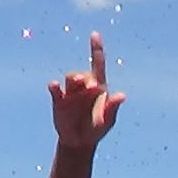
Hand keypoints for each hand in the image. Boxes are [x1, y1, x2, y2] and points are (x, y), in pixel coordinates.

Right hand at [48, 32, 125, 150]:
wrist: (80, 142)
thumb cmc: (97, 129)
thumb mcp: (107, 121)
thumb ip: (113, 108)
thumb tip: (122, 96)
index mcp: (98, 87)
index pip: (98, 64)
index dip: (96, 49)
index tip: (95, 34)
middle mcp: (83, 87)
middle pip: (83, 74)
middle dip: (86, 78)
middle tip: (92, 87)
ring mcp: (70, 93)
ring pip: (70, 78)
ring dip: (74, 79)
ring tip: (78, 84)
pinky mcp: (59, 101)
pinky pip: (56, 90)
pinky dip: (54, 87)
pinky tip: (54, 86)